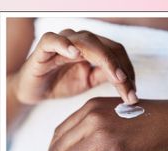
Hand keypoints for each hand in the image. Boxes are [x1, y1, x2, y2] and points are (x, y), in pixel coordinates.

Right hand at [12, 29, 137, 104]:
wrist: (33, 90)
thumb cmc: (60, 83)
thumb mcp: (88, 82)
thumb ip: (105, 76)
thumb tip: (129, 81)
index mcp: (93, 48)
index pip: (117, 52)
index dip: (128, 71)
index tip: (134, 93)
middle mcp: (81, 41)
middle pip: (108, 47)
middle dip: (122, 70)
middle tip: (129, 91)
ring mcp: (63, 41)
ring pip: (89, 41)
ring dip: (105, 59)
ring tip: (116, 77)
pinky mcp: (44, 46)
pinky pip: (54, 40)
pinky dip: (65, 45)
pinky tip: (75, 54)